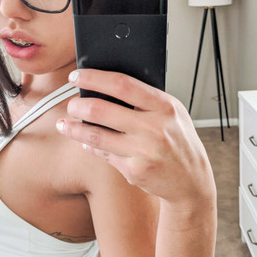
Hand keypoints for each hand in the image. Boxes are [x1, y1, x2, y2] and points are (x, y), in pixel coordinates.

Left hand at [56, 69, 215, 204]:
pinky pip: (104, 153)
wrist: (191, 181)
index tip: (77, 75)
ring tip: (65, 124)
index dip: (94, 77)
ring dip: (74, 128)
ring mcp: (143, 151)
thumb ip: (146, 100)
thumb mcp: (172, 113)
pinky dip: (91, 146)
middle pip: (101, 109)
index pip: (122, 84)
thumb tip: (106, 88)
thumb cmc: (179, 142)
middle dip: (78, 105)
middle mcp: (154, 128)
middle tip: (71, 104)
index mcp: (164, 107)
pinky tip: (85, 141)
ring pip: (96, 135)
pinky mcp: (134, 171)